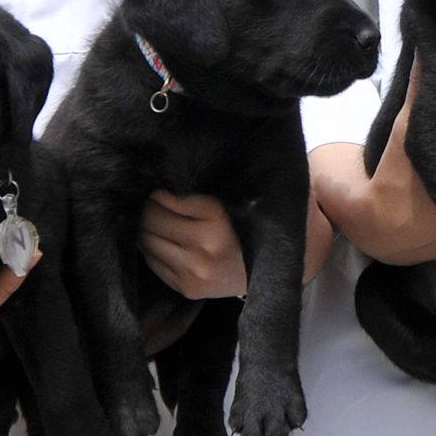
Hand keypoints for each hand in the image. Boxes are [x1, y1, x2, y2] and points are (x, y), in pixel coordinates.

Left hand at [138, 189, 333, 300]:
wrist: (289, 262)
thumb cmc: (266, 214)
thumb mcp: (253, 186)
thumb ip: (224, 170)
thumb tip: (180, 147)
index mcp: (218, 219)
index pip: (166, 197)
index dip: (160, 186)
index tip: (163, 179)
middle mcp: (206, 248)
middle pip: (152, 220)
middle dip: (148, 205)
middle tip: (152, 195)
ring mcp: (196, 272)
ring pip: (147, 241)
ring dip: (145, 226)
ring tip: (155, 214)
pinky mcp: (190, 288)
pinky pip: (153, 262)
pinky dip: (151, 247)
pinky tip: (163, 236)